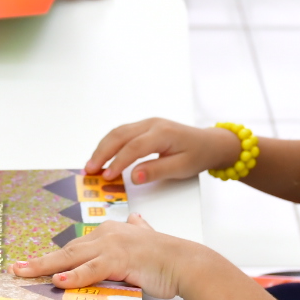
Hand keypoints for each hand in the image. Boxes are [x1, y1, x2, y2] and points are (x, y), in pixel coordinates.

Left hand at [11, 213, 203, 297]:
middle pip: (67, 251)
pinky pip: (91, 270)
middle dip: (40, 261)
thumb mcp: (148, 238)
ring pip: (71, 258)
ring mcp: (112, 247)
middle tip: (17, 269)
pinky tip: (57, 281)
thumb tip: (136, 219)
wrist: (185, 263)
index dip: (55, 257)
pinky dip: (73, 276)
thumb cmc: (167, 256)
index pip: (77, 246)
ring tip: (24, 273)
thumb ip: (139, 228)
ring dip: (45, 266)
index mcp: (111, 231)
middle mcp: (108, 235)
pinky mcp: (120, 261)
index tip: (36, 265)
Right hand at [86, 118, 242, 183]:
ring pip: (118, 132)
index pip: (134, 147)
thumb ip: (157, 171)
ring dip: (103, 148)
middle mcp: (152, 124)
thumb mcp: (181, 168)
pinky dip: (110, 144)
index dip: (118, 161)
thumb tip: (134, 176)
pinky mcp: (145, 127)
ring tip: (92, 165)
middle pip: (120, 135)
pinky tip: (103, 156)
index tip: (106, 176)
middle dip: (102, 153)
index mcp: (163, 133)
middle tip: (90, 170)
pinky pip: (123, 133)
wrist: (210, 143)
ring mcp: (147, 123)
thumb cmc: (198, 155)